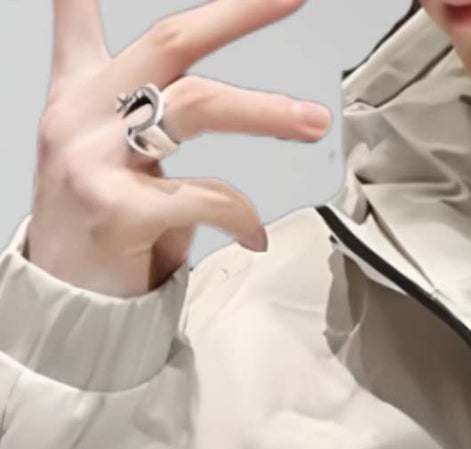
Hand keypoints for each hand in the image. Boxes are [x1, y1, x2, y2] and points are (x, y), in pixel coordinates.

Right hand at [28, 0, 331, 297]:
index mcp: (80, 91)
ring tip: (313, 122)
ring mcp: (97, 158)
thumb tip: (221, 99)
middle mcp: (83, 112)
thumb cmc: (99, 228)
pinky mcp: (118, 209)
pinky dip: (240, 216)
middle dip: (238, 13)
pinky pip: (204, 197)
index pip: (76, 11)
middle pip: (170, 41)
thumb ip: (149, 112)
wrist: (64, 303)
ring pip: (197, 106)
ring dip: (265, 111)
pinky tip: (251, 235)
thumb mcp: (111, 153)